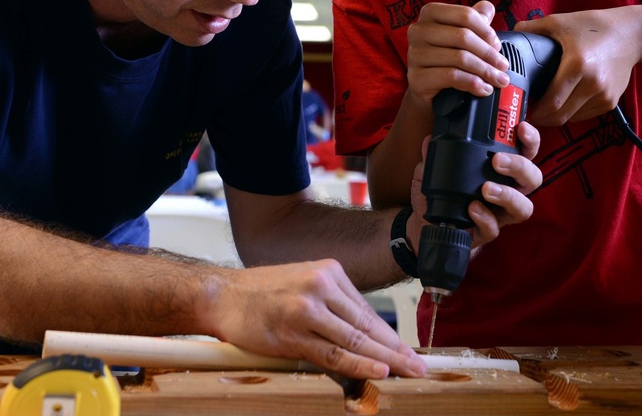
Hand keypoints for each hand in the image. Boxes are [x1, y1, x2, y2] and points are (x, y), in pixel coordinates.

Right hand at [211, 260, 426, 379]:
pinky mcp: (292, 333)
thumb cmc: (261, 292)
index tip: (408, 350)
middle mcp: (320, 285)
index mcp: (328, 271)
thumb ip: (332, 302)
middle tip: (420, 365)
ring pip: (354, 339)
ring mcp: (306, 309)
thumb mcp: (303, 281)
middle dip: (396, 348)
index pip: (367, 309)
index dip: (390, 334)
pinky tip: (378, 369)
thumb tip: (363, 333)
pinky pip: (332, 353)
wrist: (222, 295)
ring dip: (385, 359)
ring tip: (408, 371)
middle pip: (366, 324)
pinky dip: (358, 363)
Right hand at [405, 1, 510, 112]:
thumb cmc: (446, 57)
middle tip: (503, 66)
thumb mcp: (461, 34)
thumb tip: (487, 8)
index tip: (498, 46)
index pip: (465, 15)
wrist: (427, 89)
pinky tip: (483, 89)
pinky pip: (451, 76)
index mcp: (430, 13)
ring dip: (485, 71)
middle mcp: (418, 30)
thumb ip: (474, 19)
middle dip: (489, 53)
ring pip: (459, 58)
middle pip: (463, 36)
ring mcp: (414, 54)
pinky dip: (472, 83)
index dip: (487, 31)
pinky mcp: (416, 77)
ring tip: (499, 80)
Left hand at [406, 123, 541, 252]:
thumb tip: (429, 139)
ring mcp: (499, 214)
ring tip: (486, 188)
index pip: (525, 152)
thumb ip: (433, 156)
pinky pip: (495, 228)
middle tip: (497, 160)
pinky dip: (485, 218)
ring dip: (508, 195)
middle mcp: (507, 191)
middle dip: (520, 166)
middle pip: (533, 178)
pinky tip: (472, 208)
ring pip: (524, 207)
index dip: (530, 140)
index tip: (522, 128)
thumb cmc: (440, 195)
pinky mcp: (487, 232)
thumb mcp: (432, 170)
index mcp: (501, 171)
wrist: (426, 225)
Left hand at [513, 9, 641, 125]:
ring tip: (545, 105)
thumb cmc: (594, 26)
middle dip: (542, 118)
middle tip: (530, 111)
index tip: (523, 108)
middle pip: (560, 116)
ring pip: (572, 118)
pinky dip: (572, 112)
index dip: (535, 111)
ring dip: (556, 116)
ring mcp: (604, 95)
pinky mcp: (611, 101)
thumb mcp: (560, 21)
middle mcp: (593, 85)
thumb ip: (533, 29)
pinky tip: (564, 101)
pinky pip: (585, 115)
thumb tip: (512, 32)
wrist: (631, 34)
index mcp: (578, 66)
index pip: (551, 102)